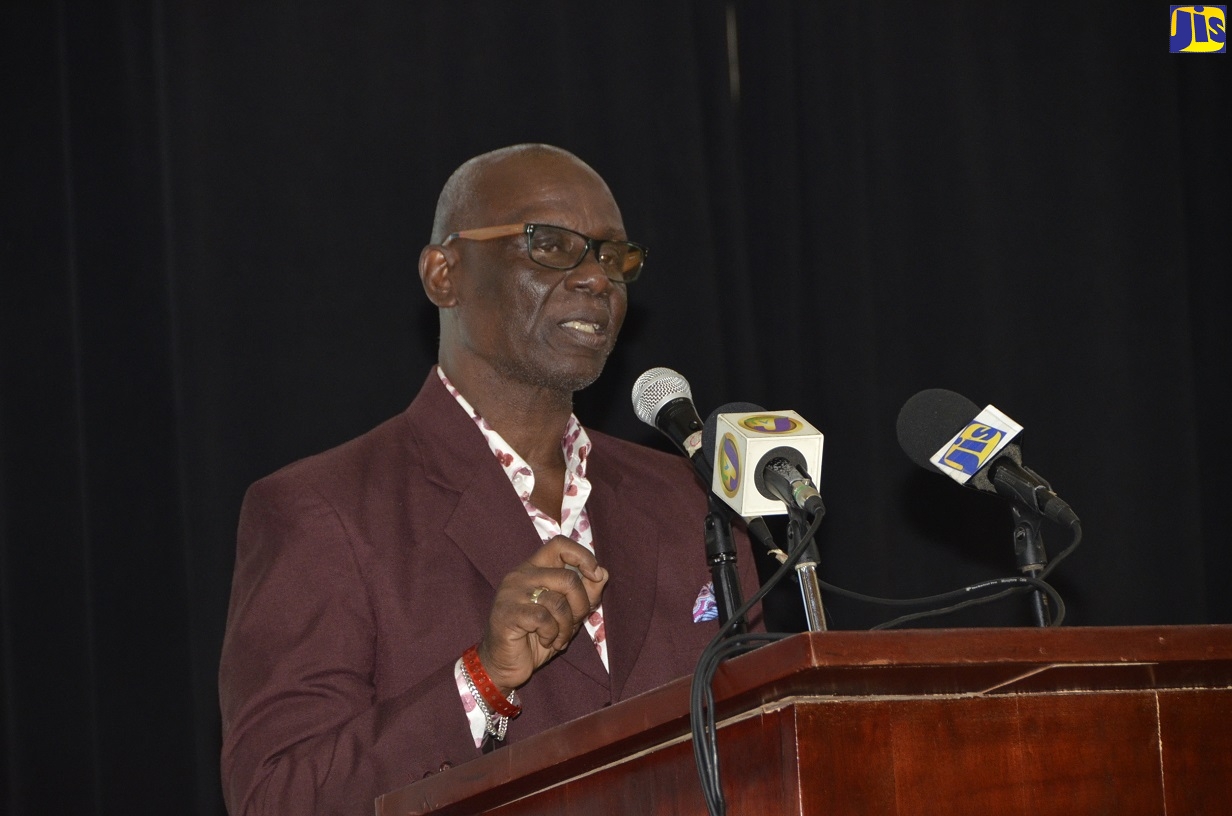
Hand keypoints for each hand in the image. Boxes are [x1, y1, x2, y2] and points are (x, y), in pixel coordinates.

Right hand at [476, 535, 607, 693]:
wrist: (503, 665)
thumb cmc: (535, 637)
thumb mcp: (566, 615)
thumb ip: (584, 593)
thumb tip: (603, 574)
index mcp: (533, 569)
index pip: (560, 545)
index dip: (583, 556)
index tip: (596, 575)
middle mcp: (521, 575)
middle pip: (568, 578)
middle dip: (581, 606)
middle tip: (573, 624)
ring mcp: (512, 593)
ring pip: (559, 602)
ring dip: (566, 627)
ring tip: (558, 638)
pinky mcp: (508, 613)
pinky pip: (544, 619)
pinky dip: (552, 635)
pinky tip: (545, 641)